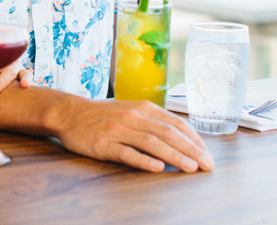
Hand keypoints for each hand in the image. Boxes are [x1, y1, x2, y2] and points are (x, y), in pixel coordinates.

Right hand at [54, 98, 213, 172]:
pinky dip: (143, 160)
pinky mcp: (104, 145)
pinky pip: (127, 153)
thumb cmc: (104, 115)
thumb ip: (153, 123)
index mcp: (144, 108)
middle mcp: (133, 117)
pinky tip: (157, 168)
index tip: (207, 154)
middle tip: (207, 165)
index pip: (176, 124)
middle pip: (168, 134)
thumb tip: (181, 140)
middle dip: (191, 150)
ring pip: (152, 143)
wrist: (70, 113)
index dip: (194, 140)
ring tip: (190, 168)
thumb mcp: (131, 111)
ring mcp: (118, 130)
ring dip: (174, 156)